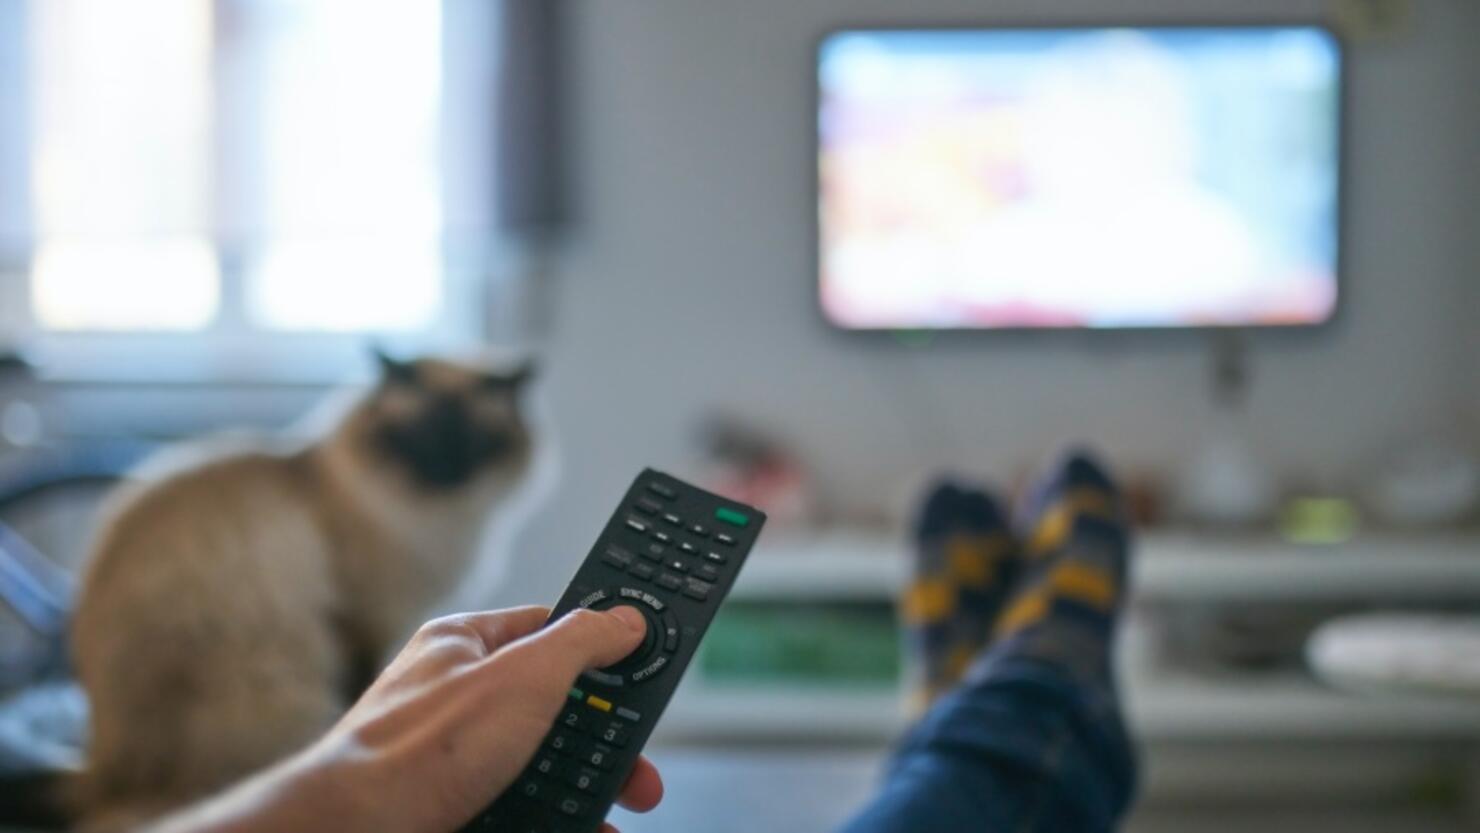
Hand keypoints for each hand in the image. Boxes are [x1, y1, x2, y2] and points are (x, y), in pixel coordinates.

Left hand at [313, 605, 660, 832]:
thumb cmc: (419, 749)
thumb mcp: (524, 676)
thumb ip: (581, 641)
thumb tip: (623, 620)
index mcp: (464, 647)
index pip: (547, 631)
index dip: (597, 652)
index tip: (640, 674)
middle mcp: (455, 699)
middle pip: (551, 712)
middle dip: (603, 745)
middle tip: (639, 773)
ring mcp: (450, 758)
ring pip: (538, 770)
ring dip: (586, 794)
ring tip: (615, 814)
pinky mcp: (450, 805)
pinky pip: (516, 810)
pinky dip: (554, 822)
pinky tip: (581, 832)